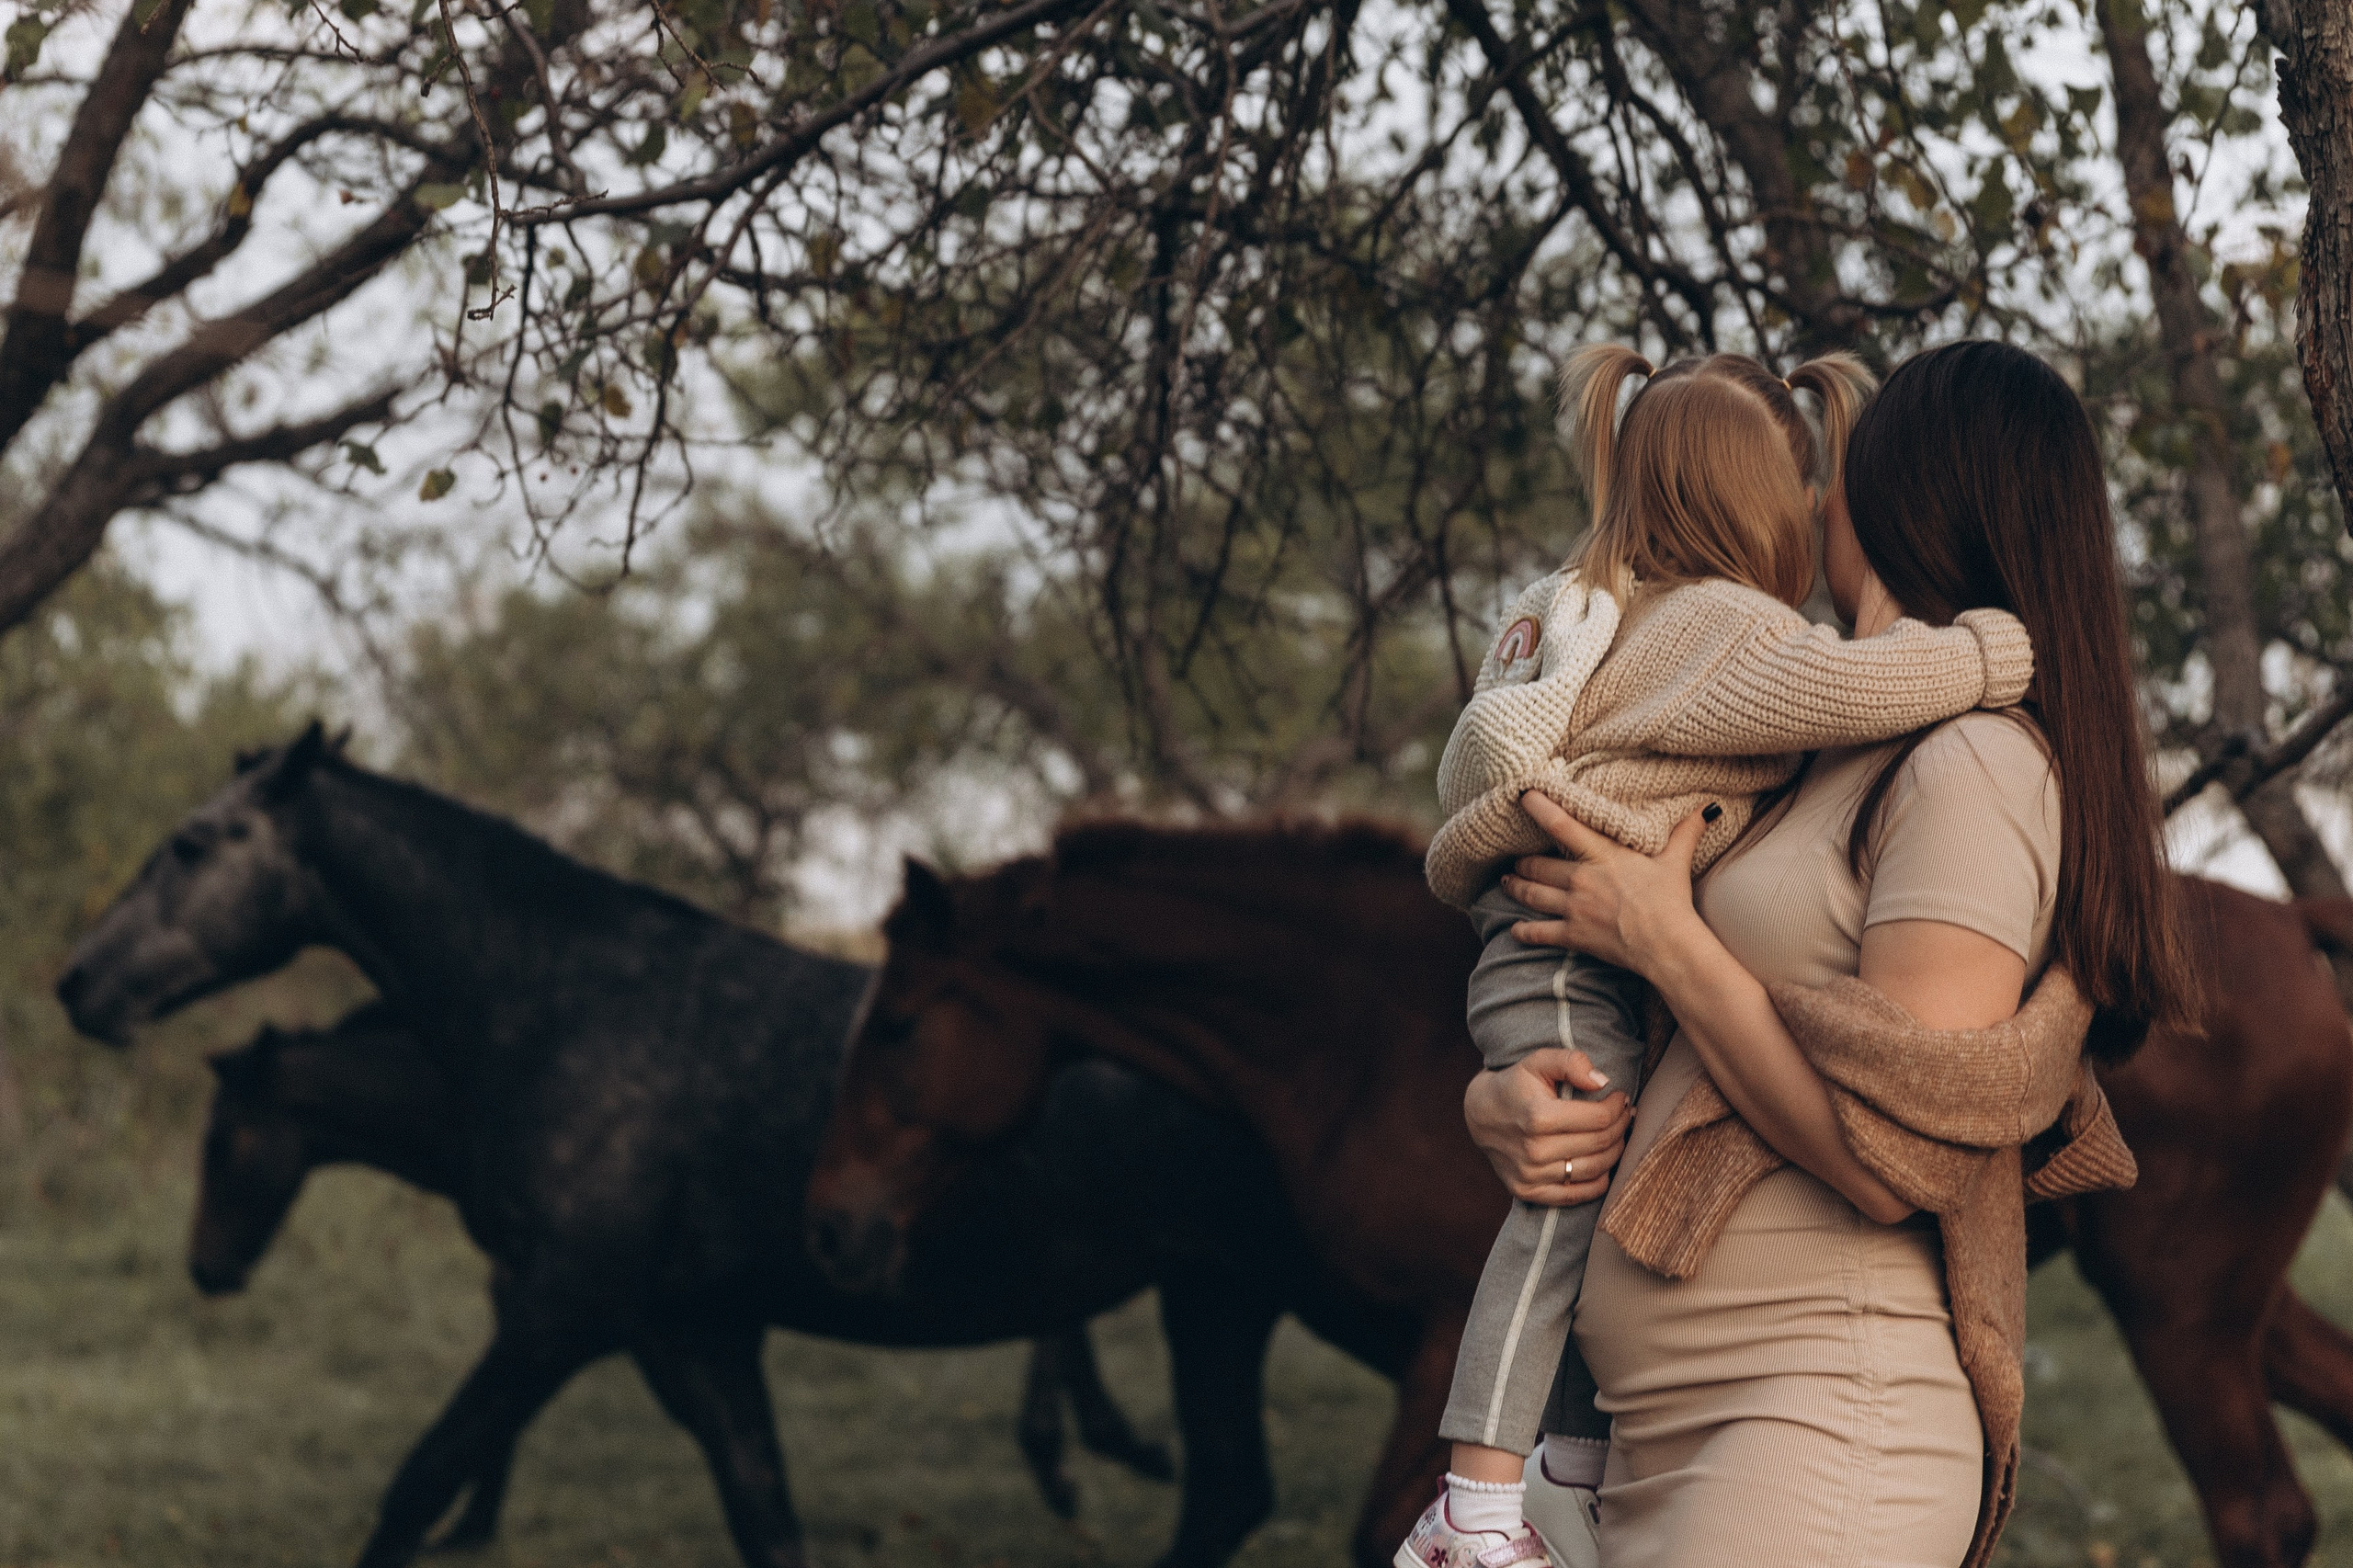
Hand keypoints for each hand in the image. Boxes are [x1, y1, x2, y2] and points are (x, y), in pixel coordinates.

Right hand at [1462, 1047, 1632, 1205]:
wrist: (1480, 1115)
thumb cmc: (1515, 1086)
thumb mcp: (1537, 1062)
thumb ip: (1570, 1062)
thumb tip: (1603, 1082)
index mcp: (1538, 1117)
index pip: (1599, 1118)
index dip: (1617, 1107)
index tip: (1620, 1097)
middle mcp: (1534, 1150)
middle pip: (1600, 1144)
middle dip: (1621, 1127)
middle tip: (1625, 1115)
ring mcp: (1530, 1175)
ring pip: (1595, 1170)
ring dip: (1615, 1152)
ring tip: (1617, 1135)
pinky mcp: (1528, 1192)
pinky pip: (1578, 1195)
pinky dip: (1598, 1181)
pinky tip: (1602, 1161)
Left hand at [1499, 794, 1712, 978]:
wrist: (1667, 945)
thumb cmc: (1671, 901)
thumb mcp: (1676, 862)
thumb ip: (1684, 833)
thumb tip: (1707, 808)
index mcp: (1603, 856)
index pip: (1562, 825)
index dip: (1539, 808)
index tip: (1523, 795)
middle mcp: (1581, 879)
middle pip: (1538, 865)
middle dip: (1521, 862)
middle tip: (1513, 858)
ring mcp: (1574, 908)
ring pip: (1531, 894)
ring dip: (1515, 888)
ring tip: (1506, 882)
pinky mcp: (1573, 935)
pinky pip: (1539, 933)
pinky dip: (1523, 932)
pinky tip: (1514, 931)